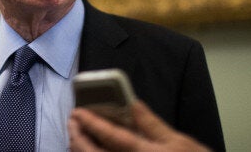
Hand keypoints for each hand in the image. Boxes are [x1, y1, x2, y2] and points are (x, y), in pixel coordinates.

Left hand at [69, 101, 209, 151]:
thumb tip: (134, 104)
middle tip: (72, 121)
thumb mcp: (179, 142)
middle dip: (77, 137)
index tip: (78, 112)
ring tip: (75, 133)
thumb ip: (152, 124)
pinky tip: (88, 148)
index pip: (111, 137)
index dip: (92, 123)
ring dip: (80, 148)